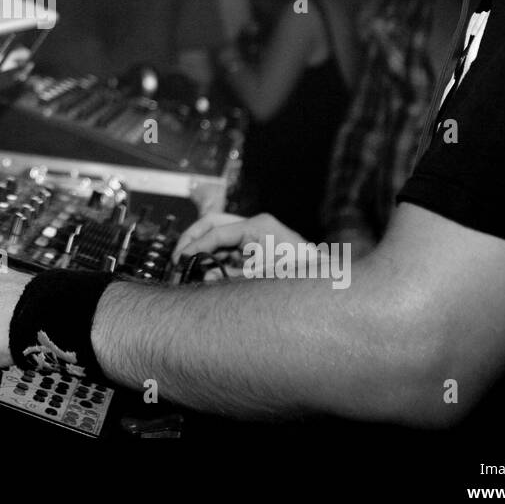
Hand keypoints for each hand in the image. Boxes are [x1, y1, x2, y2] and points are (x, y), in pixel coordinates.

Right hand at [171, 211, 308, 263]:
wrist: (326, 281)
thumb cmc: (299, 275)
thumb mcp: (262, 276)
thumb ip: (230, 275)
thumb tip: (205, 274)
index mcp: (257, 226)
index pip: (217, 231)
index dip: (196, 245)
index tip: (181, 259)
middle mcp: (254, 225)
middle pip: (213, 222)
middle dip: (192, 237)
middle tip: (178, 256)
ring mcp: (254, 233)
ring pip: (218, 233)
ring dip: (202, 247)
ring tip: (188, 265)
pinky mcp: (255, 245)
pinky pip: (227, 246)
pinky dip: (214, 255)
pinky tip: (205, 269)